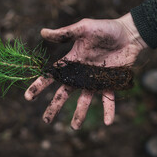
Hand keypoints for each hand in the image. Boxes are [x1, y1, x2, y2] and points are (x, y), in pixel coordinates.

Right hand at [24, 13, 147, 129]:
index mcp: (72, 62)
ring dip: (79, 114)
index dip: (39, 86)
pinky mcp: (110, 83)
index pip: (52, 76)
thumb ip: (65, 33)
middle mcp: (81, 74)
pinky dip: (108, 111)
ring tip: (75, 128)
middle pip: (64, 93)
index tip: (28, 97)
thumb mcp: (83, 28)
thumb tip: (42, 32)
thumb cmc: (105, 29)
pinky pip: (108, 100)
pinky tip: (107, 123)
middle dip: (55, 106)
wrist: (128, 34)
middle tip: (46, 120)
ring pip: (84, 101)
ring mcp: (96, 80)